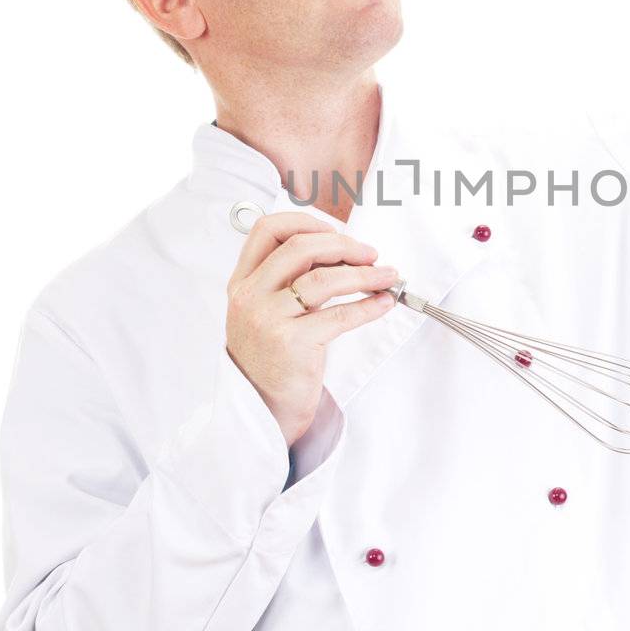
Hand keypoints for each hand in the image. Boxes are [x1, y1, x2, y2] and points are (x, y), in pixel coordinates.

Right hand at [225, 211, 398, 445]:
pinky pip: (339, 315)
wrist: (260, 409)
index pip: (267, 229)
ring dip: (364, 273)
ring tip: (388, 276)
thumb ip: (286, 279)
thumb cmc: (270, 358)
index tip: (337, 233)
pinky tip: (383, 302)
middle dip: (344, 245)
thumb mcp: (263, 311)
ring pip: (324, 278)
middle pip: (301, 247)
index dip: (306, 222)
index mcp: (242, 282)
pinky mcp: (291, 343)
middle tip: (370, 254)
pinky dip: (368, 305)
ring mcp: (267, 319)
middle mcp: (250, 296)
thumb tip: (341, 249)